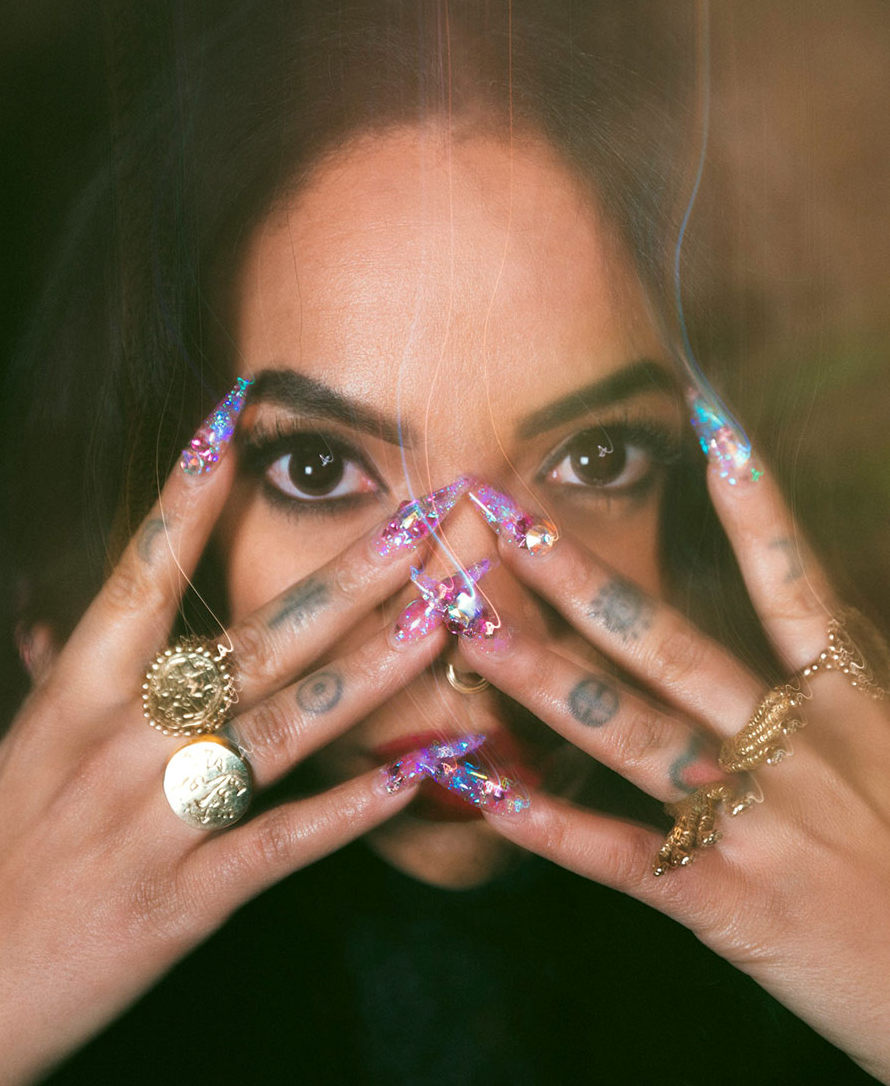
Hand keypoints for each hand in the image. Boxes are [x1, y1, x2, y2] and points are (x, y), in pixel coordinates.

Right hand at [0, 391, 450, 1083]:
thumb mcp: (20, 751)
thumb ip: (60, 679)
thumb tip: (62, 623)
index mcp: (74, 698)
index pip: (139, 574)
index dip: (187, 495)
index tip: (236, 418)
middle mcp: (122, 745)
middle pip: (249, 638)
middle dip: (345, 573)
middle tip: (421, 514)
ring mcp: (157, 821)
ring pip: (285, 726)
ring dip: (376, 667)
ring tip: (448, 613)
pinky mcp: (185, 901)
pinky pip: (284, 844)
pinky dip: (354, 807)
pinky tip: (421, 769)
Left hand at [459, 419, 889, 1081]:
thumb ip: (855, 673)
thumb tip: (822, 609)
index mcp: (850, 703)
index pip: (795, 582)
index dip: (755, 500)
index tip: (707, 417)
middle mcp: (793, 748)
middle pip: (671, 644)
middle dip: (581, 577)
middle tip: (506, 517)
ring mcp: (752, 822)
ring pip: (627, 733)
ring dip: (541, 676)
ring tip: (469, 626)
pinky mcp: (723, 901)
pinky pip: (619, 856)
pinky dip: (547, 823)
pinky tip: (480, 786)